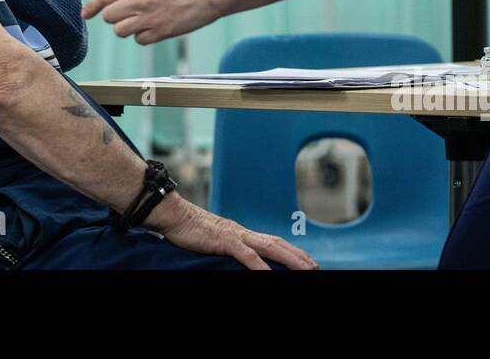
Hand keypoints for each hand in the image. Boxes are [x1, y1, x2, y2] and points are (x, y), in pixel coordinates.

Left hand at [81, 0, 219, 44]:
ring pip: (120, 31)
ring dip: (128, 29)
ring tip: (144, 22)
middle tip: (128, 16)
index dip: (92, 7)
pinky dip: (145, 37)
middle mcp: (139, 0)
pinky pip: (140, 40)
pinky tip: (157, 29)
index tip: (85, 14)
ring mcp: (149, 18)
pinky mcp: (161, 32)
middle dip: (115, 18)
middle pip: (109, 16)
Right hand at [150, 199, 317, 270]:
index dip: (290, 251)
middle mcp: (243, 232)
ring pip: (270, 247)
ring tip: (305, 270)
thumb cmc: (189, 230)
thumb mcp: (213, 241)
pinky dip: (261, 266)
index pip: (272, 241)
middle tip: (315, 267)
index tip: (306, 260)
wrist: (174, 215)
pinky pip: (247, 255)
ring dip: (290, 259)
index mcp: (241, 233)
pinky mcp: (225, 241)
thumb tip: (239, 259)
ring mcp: (235, 235)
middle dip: (298, 256)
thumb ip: (228, 248)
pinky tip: (270, 275)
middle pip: (277, 243)